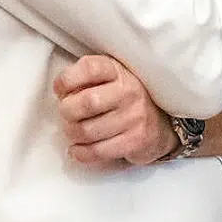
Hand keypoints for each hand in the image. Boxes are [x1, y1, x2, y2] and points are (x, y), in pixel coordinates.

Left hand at [53, 55, 175, 166]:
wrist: (160, 122)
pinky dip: (80, 152)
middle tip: (67, 114)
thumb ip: (85, 78)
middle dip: (67, 111)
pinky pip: (96, 151)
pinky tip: (78, 148)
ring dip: (72, 134)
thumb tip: (61, 92)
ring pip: (87, 130)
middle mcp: (129, 91)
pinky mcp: (134, 140)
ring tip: (74, 131)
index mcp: (118, 70)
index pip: (89, 68)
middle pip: (86, 102)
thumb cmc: (124, 98)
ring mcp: (134, 116)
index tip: (60, 89)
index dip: (67, 79)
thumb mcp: (108, 78)